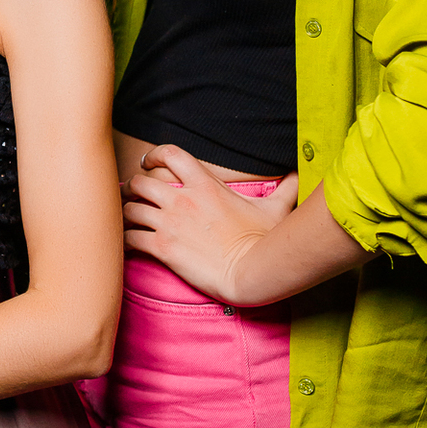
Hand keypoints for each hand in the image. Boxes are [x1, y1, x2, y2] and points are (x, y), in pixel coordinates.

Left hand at [121, 143, 298, 303]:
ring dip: (125, 212)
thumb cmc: (265, 240)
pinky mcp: (163, 248)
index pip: (170, 154)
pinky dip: (123, 239)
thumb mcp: (277, 208)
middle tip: (131, 195)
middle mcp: (183, 199)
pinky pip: (130, 237)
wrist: (252, 273)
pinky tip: (126, 243)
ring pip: (131, 208)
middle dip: (133, 186)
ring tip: (125, 218)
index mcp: (205, 184)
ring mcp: (171, 223)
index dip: (153, 155)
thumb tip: (302, 173)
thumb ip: (286, 187)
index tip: (148, 163)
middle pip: (141, 181)